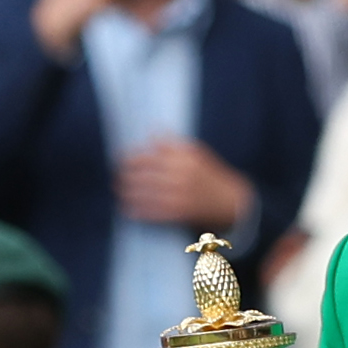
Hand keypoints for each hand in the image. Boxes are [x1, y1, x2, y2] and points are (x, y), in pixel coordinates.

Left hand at [111, 136, 251, 230]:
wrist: (232, 202)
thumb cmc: (211, 175)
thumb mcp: (197, 153)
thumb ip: (173, 145)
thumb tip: (151, 133)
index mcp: (184, 157)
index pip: (150, 155)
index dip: (131, 158)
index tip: (118, 159)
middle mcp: (181, 175)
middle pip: (145, 174)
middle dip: (126, 176)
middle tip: (114, 176)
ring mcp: (181, 195)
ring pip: (147, 194)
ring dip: (128, 193)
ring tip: (117, 191)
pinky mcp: (181, 213)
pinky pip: (154, 212)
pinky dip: (139, 211)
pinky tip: (127, 209)